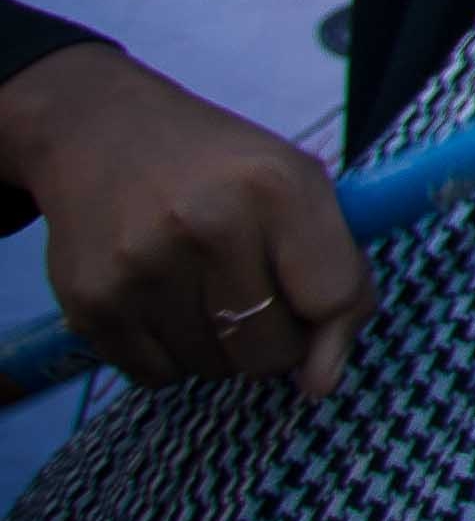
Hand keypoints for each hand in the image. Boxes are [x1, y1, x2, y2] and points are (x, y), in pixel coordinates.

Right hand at [0, 43, 370, 400]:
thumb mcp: (300, 185)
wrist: (102, 135)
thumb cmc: (222, 167)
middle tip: (258, 294)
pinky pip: (156, 376)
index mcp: (276, 186)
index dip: (335, 322)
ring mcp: (141, 267)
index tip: (319, 318)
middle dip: (276, 340)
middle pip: (269, 351)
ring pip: (213, 369)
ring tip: (205, 285)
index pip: (333, 297)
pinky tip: (164, 297)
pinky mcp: (90, 303)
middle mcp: (206, 224)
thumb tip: (323, 385)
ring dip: (221, 346)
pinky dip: (171, 353)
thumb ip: (338, 277)